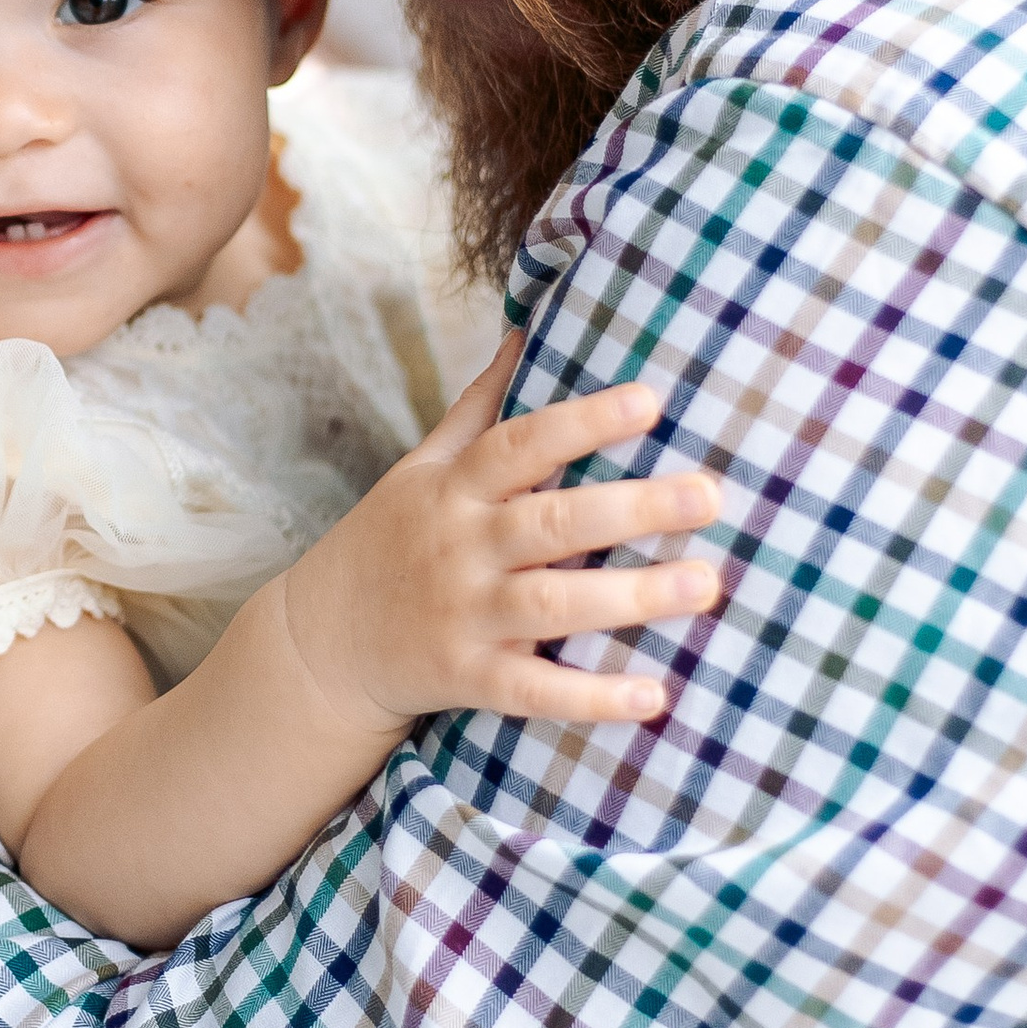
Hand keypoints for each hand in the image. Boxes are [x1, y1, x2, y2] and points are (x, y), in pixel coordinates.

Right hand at [277, 345, 719, 732]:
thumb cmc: (389, 543)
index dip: (583, 422)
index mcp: (454, 489)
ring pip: (550, 604)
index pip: (520, 444)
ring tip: (704, 585)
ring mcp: (462, 615)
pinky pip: (533, 690)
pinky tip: (653, 696)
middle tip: (709, 495)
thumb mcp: (419, 469)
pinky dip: (590, 698)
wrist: (317, 644)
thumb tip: (526, 329)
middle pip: (551, 522)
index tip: (650, 400)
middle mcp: (459, 547)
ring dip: (629, 597)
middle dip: (632, 508)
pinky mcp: (465, 678)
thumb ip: (477, 409)